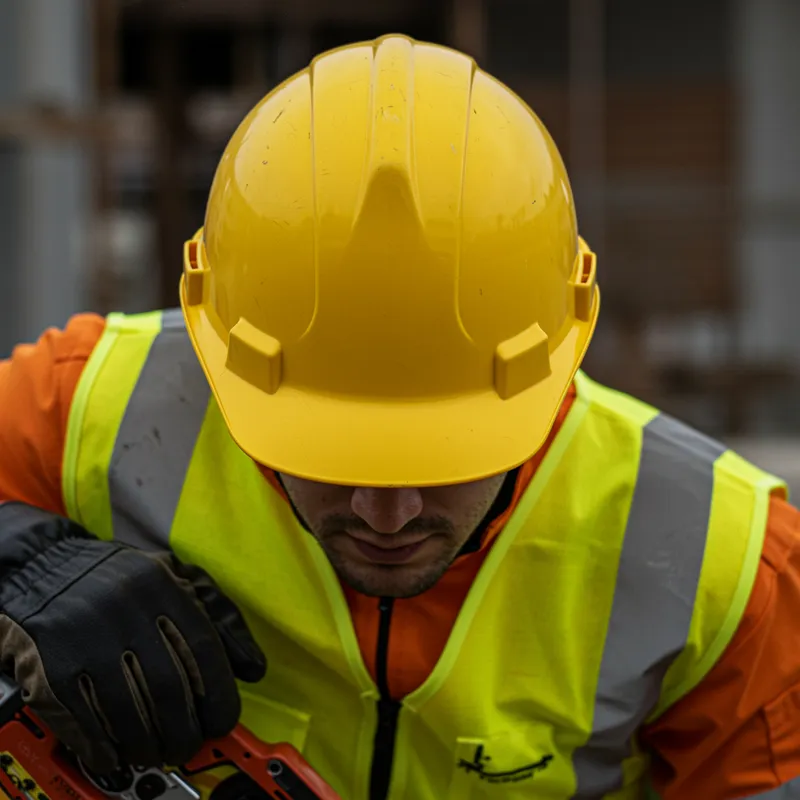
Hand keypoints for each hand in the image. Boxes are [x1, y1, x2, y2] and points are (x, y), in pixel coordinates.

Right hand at [0, 502, 265, 773]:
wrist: (42, 566)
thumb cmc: (120, 578)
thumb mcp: (177, 578)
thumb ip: (220, 615)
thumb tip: (254, 668)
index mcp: (163, 585)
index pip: (203, 648)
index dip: (218, 694)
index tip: (222, 721)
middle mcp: (127, 608)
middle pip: (167, 686)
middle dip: (184, 729)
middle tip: (188, 746)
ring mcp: (86, 636)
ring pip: (127, 709)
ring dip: (146, 744)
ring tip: (154, 753)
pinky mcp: (50, 663)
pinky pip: (82, 717)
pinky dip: (102, 745)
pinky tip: (114, 753)